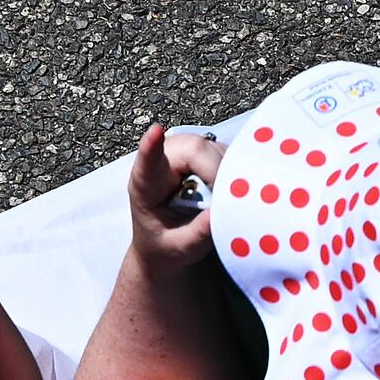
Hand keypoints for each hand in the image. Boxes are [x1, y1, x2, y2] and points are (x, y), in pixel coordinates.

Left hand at [130, 126, 224, 271]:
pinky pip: (226, 155)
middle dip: (216, 172)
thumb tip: (222, 211)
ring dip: (227, 175)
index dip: (152, 146)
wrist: (164, 245)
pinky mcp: (205, 155)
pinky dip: (234, 173)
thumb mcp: (180, 247)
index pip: (147, 161)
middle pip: (194, 149)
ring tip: (219, 203)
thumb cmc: (165, 244)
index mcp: (146, 184)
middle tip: (226, 202)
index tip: (155, 132)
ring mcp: (186, 153)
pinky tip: (228, 193)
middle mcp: (164, 160)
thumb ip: (198, 233)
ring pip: (214, 150)